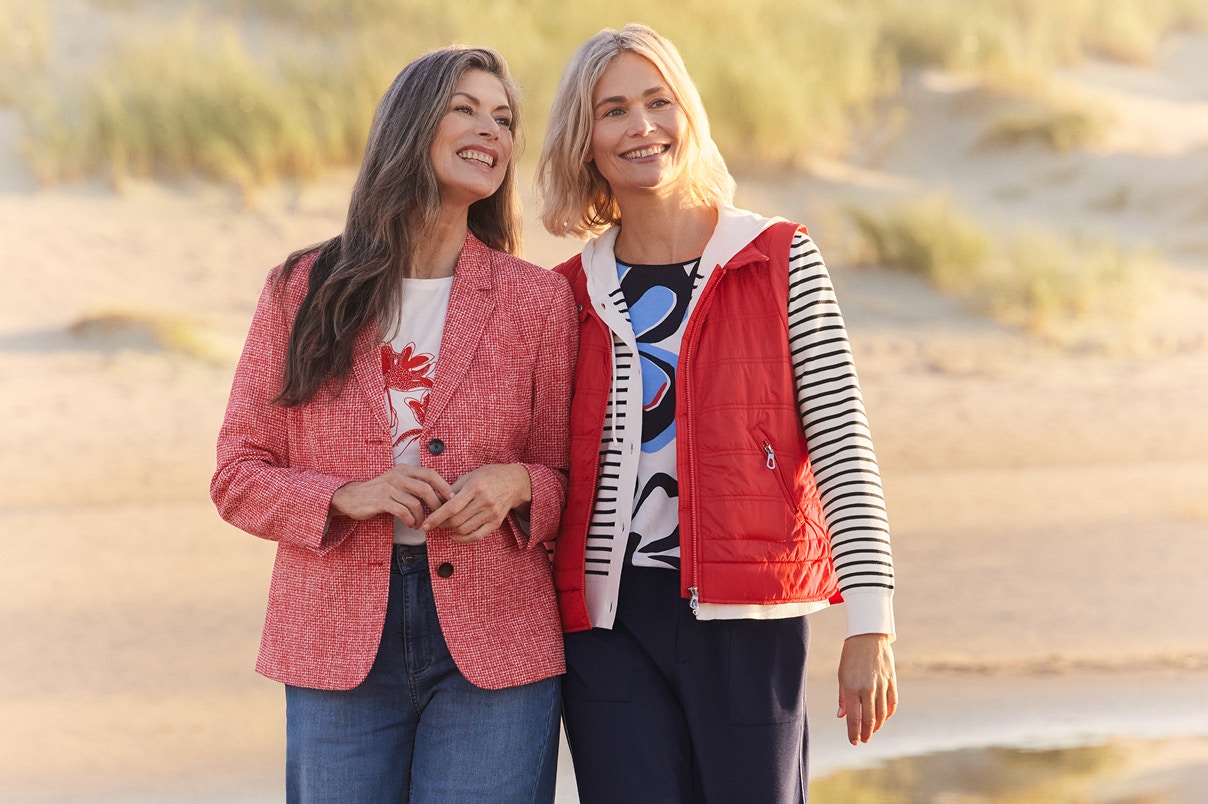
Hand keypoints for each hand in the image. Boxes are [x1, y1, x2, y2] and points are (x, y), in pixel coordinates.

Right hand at [329, 466, 452, 527]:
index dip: (444, 486)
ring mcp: (388, 487)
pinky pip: (403, 511)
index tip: (451, 500)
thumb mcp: (398, 484)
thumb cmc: (380, 492)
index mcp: (404, 469)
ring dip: (422, 517)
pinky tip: (411, 525)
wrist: (351, 497)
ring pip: (415, 503)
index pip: (430, 474)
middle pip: (426, 488)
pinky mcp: (380, 500)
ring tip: (421, 524)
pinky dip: (411, 520)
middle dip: (436, 505)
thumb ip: (415, 486)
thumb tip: (440, 496)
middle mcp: (397, 475)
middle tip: (438, 516)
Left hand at [421, 463, 530, 543]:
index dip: (436, 517)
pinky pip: (477, 536)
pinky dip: (463, 538)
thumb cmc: (490, 475)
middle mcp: (484, 501)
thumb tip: (436, 501)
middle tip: (435, 522)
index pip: (452, 507)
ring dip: (451, 529)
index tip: (426, 524)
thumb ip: (454, 489)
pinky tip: (455, 535)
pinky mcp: (496, 522)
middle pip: (456, 520)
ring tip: (446, 524)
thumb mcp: (471, 475)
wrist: (515, 482)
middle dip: (442, 524)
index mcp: (475, 487)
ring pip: (464, 529)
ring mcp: (492, 513)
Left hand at [837, 633, 896, 744]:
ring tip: (872, 731)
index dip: (853, 733)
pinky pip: (892, 704)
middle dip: (866, 733)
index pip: (853, 718)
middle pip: (869, 720)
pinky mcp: (892, 682)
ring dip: (877, 726)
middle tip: (863, 740)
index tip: (854, 742)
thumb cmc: (851, 657)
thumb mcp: (842, 675)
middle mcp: (867, 689)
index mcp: (851, 688)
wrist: (867, 636)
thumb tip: (841, 717)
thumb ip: (842, 697)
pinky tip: (884, 718)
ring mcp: (881, 686)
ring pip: (882, 714)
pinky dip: (888, 714)